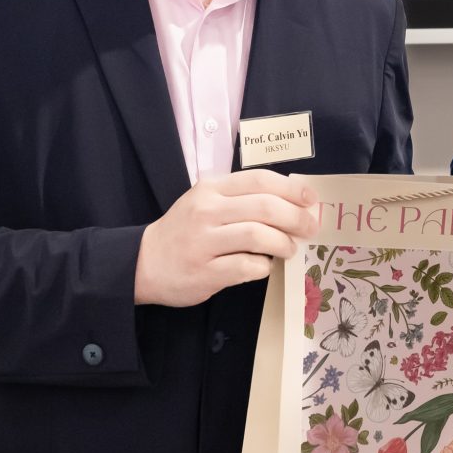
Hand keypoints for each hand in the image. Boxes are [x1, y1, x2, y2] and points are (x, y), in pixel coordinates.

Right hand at [133, 170, 321, 306]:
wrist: (142, 262)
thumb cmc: (184, 230)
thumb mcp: (205, 202)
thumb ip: (240, 199)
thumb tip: (291, 203)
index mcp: (210, 189)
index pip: (259, 179)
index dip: (291, 188)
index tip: (311, 198)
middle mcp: (207, 211)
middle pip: (265, 207)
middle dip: (296, 217)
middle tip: (310, 227)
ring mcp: (204, 242)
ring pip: (258, 235)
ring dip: (283, 243)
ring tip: (289, 249)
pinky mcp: (205, 272)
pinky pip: (246, 266)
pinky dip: (263, 266)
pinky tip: (264, 266)